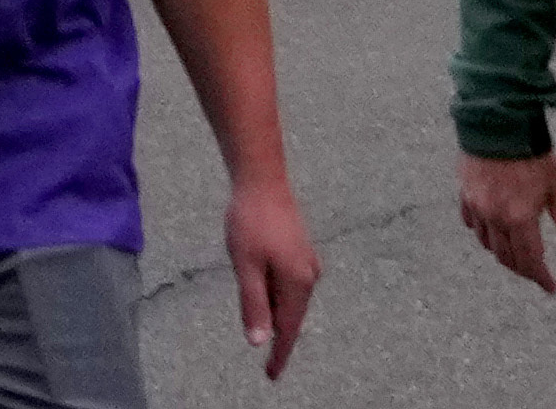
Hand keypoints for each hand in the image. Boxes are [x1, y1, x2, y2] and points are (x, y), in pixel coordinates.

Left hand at [221, 170, 323, 376]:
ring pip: (289, 298)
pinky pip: (289, 284)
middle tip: (266, 360)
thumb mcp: (245, 266)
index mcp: (297, 283)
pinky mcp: (300, 251)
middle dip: (276, 334)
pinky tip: (260, 287)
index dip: (279, 355)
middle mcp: (309, 275)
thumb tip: (259, 342)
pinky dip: (275, 293)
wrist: (261, 180)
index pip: (288, 330)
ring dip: (273, 310)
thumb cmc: (250, 222)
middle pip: (291, 315)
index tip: (271, 376)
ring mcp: (307, 262)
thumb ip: (253, 305)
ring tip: (256, 310)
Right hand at [455, 151, 555, 292]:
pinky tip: (493, 231)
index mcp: (521, 218)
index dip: (541, 278)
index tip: (551, 288)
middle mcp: (496, 218)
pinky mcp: (465, 195)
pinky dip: (483, 234)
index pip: (531, 260)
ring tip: (516, 253)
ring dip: (503, 254)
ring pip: (488, 245)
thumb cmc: (533, 153)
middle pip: (507, 258)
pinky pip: (472, 225)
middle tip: (536, 273)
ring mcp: (478, 207)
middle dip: (523, 270)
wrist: (499, 123)